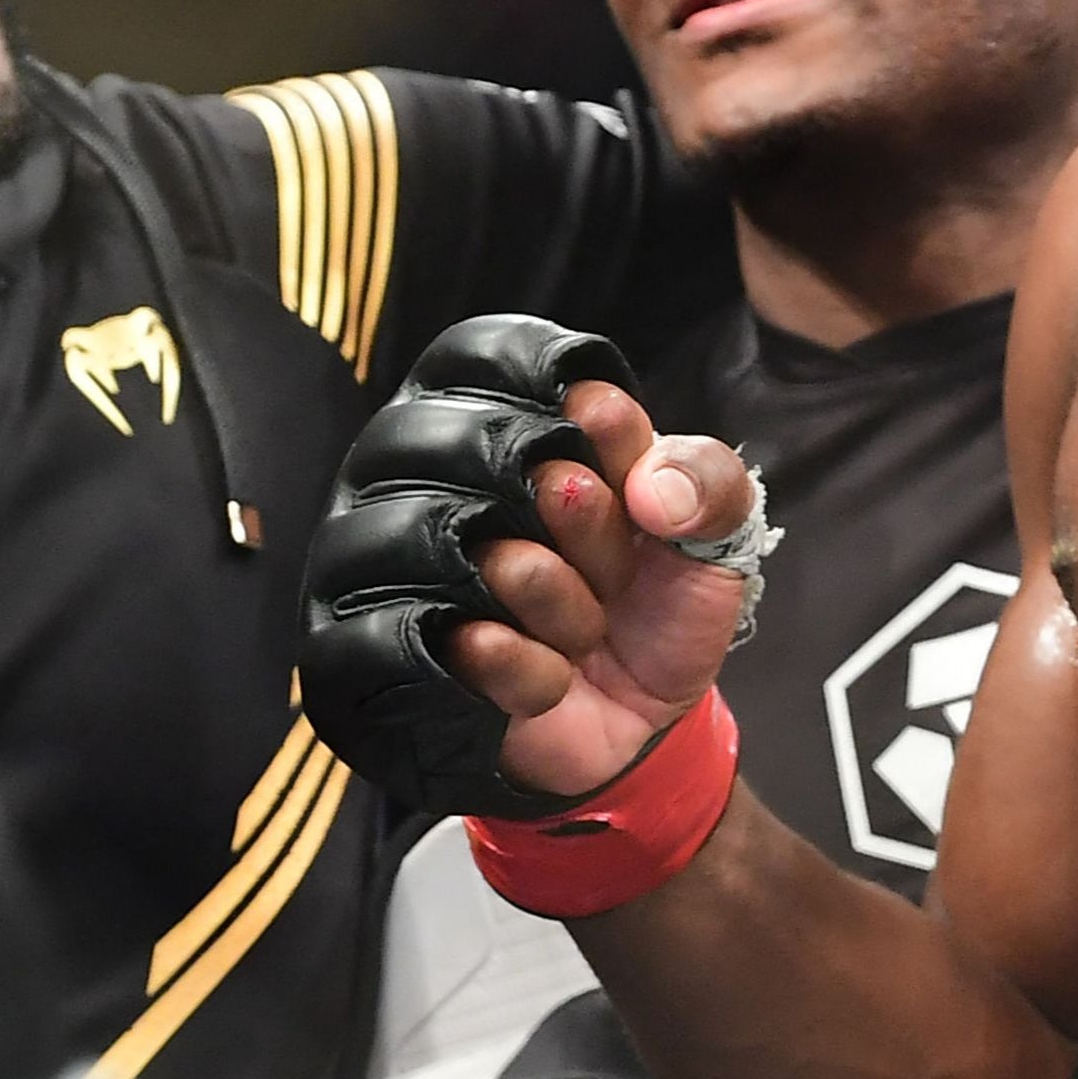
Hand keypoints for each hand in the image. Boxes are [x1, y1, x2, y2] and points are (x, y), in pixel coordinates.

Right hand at [299, 316, 759, 816]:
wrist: (633, 724)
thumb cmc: (652, 600)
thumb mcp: (714, 532)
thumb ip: (707, 480)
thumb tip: (650, 487)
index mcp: (485, 412)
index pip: (492, 354)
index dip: (587, 417)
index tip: (634, 480)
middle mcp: (408, 469)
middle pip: (477, 443)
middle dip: (585, 516)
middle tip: (617, 568)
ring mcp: (373, 555)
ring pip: (448, 541)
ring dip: (552, 594)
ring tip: (584, 628)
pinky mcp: (363, 647)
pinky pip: (434, 637)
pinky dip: (523, 665)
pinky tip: (552, 676)